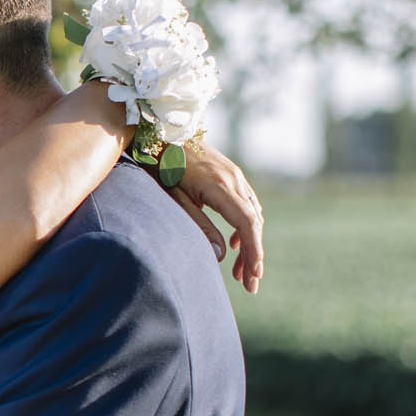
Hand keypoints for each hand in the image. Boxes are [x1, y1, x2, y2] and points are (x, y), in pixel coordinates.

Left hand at [165, 145, 263, 292]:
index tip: (252, 275)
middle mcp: (233, 180)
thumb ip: (199, 225)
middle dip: (254, 256)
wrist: (162, 131)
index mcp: (219, 187)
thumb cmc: (161, 165)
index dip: (253, 251)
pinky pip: (246, 204)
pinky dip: (245, 226)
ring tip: (240, 271)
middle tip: (249, 284)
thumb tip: (221, 255)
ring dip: (249, 244)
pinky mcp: (230, 174)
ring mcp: (234, 175)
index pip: (247, 224)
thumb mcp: (175, 198)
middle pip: (254, 222)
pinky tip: (234, 244)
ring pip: (252, 214)